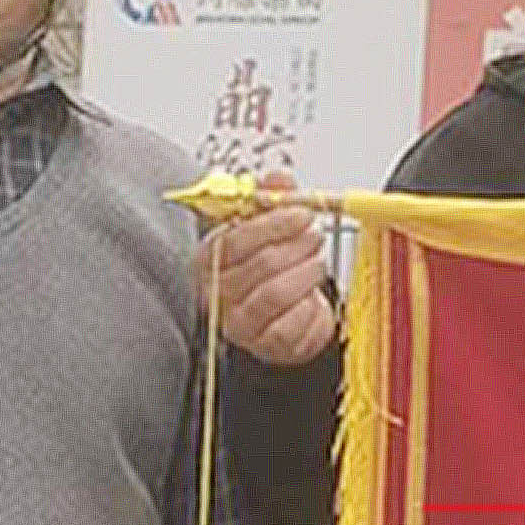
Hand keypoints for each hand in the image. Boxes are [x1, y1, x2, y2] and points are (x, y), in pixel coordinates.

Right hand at [199, 183, 338, 365]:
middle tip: (315, 235)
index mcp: (208, 258)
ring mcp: (238, 322)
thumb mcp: (266, 230)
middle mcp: (216, 293)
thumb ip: (271, 201)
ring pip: (276, 293)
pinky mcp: (263, 345)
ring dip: (306, 273)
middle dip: (297, 245)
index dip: (273, 223)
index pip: (235, 238)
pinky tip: (311, 295)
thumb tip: (278, 179)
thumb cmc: (267, 272)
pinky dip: (309, 306)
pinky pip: (291, 324)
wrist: (281, 319)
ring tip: (317, 262)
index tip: (302, 213)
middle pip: (260, 264)